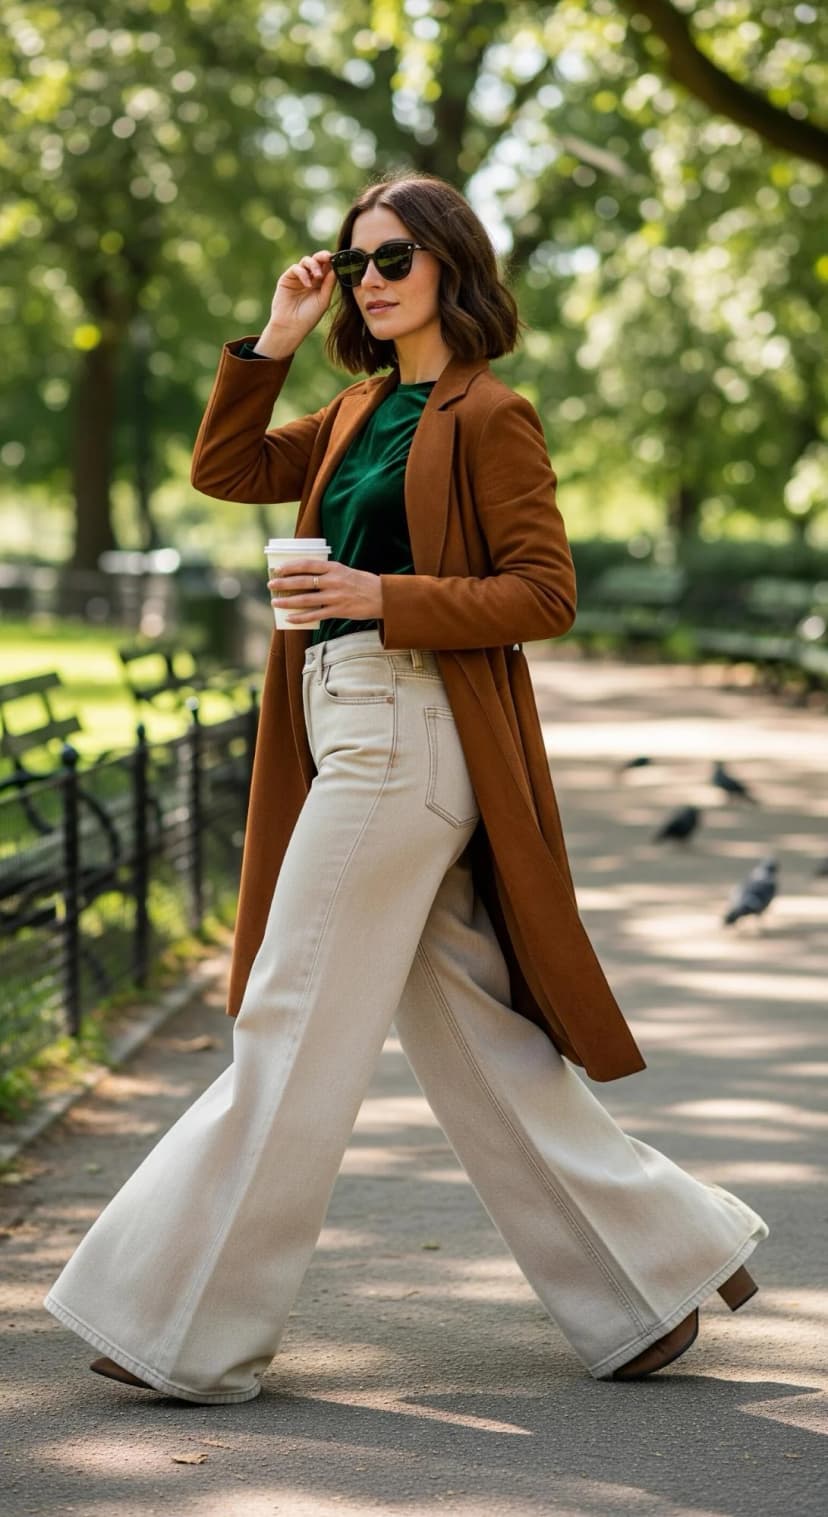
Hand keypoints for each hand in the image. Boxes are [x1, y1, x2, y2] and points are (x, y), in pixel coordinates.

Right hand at [265, 250, 336, 347]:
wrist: (291, 326)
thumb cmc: (309, 317)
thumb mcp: (323, 300)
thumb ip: (329, 284)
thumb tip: (335, 268)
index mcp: (320, 284)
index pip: (327, 267)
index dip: (332, 262)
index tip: (338, 259)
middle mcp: (309, 278)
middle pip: (317, 260)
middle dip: (323, 256)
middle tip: (328, 257)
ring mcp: (298, 277)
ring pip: (306, 261)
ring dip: (314, 265)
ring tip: (318, 276)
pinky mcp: (287, 278)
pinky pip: (296, 268)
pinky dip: (303, 273)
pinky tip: (307, 285)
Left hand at [268, 559, 383, 624]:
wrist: (383, 597)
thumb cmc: (362, 583)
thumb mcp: (345, 571)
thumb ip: (327, 572)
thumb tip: (304, 577)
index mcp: (334, 567)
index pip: (307, 564)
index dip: (291, 566)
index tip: (277, 569)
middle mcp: (333, 580)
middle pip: (303, 581)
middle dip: (284, 584)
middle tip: (271, 585)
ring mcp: (335, 596)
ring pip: (306, 599)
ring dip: (288, 602)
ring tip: (275, 603)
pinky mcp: (338, 611)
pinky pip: (315, 615)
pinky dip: (301, 617)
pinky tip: (290, 619)